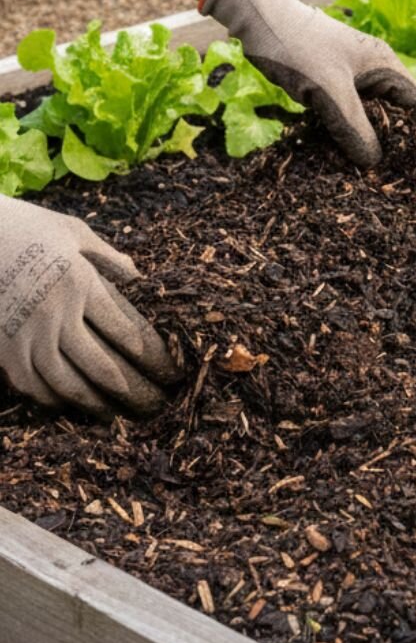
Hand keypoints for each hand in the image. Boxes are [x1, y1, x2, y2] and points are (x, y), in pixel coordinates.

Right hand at [0, 196, 181, 416]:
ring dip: (95, 403)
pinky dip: (53, 399)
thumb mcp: (76, 233)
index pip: (126, 330)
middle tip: (156, 405)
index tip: (172, 372)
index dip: (152, 357)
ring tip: (117, 414)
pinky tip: (71, 404)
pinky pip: (31, 384)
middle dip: (133, 389)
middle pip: (101, 365)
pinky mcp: (2, 347)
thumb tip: (141, 280)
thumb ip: (110, 259)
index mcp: (80, 283)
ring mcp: (24, 334)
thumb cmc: (30, 228)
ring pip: (66, 382)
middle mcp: (54, 314)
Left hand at [202, 0, 415, 165]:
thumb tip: (375, 163)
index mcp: (386, 67)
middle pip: (401, 113)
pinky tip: (348, 155)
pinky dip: (353, 134)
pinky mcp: (333, 85)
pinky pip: (352, 115)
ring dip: (377, 141)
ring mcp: (354, 78)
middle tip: (409, 177)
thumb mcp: (328, 90)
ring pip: (375, 116)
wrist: (258, 18)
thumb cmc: (297, 47)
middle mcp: (376, 72)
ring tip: (381, 174)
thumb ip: (354, 127)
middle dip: (406, 144)